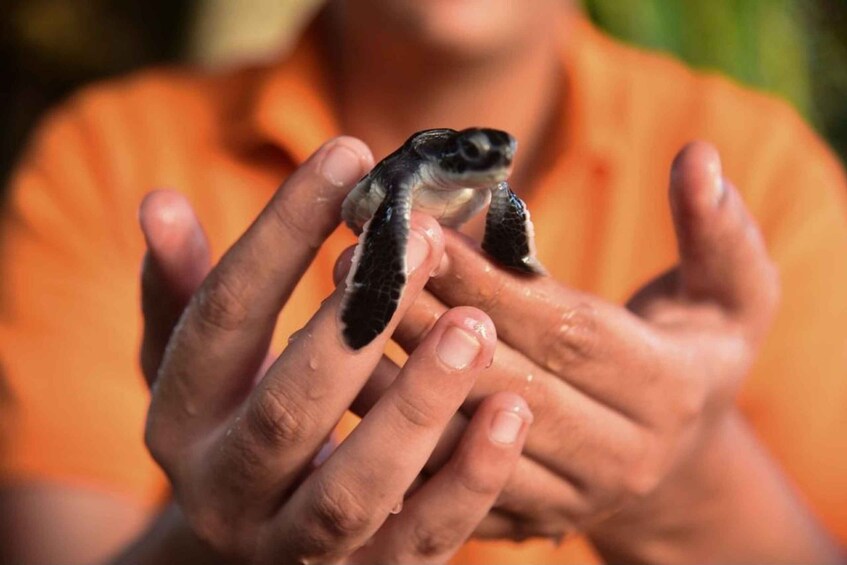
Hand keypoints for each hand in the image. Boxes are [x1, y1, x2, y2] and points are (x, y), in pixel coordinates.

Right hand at [137, 137, 532, 563]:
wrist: (249, 539)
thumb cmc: (236, 418)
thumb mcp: (199, 360)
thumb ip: (183, 290)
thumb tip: (159, 203)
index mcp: (180, 419)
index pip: (222, 315)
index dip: (280, 231)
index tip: (346, 155)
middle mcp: (223, 490)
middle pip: (287, 411)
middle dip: (357, 324)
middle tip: (421, 243)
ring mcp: (291, 546)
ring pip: (354, 491)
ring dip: (419, 406)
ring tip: (475, 328)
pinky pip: (420, 541)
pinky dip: (469, 482)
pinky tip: (511, 411)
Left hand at [372, 142, 779, 539]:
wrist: (675, 455)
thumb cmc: (694, 354)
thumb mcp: (732, 294)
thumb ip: (717, 232)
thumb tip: (698, 158)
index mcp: (667, 392)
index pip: (568, 332)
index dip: (493, 283)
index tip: (425, 230)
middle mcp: (618, 457)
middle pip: (506, 385)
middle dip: (428, 321)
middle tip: (359, 261)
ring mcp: (566, 499)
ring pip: (466, 442)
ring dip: (394, 379)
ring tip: (335, 315)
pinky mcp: (521, 520)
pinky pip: (445, 486)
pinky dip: (394, 436)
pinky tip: (344, 384)